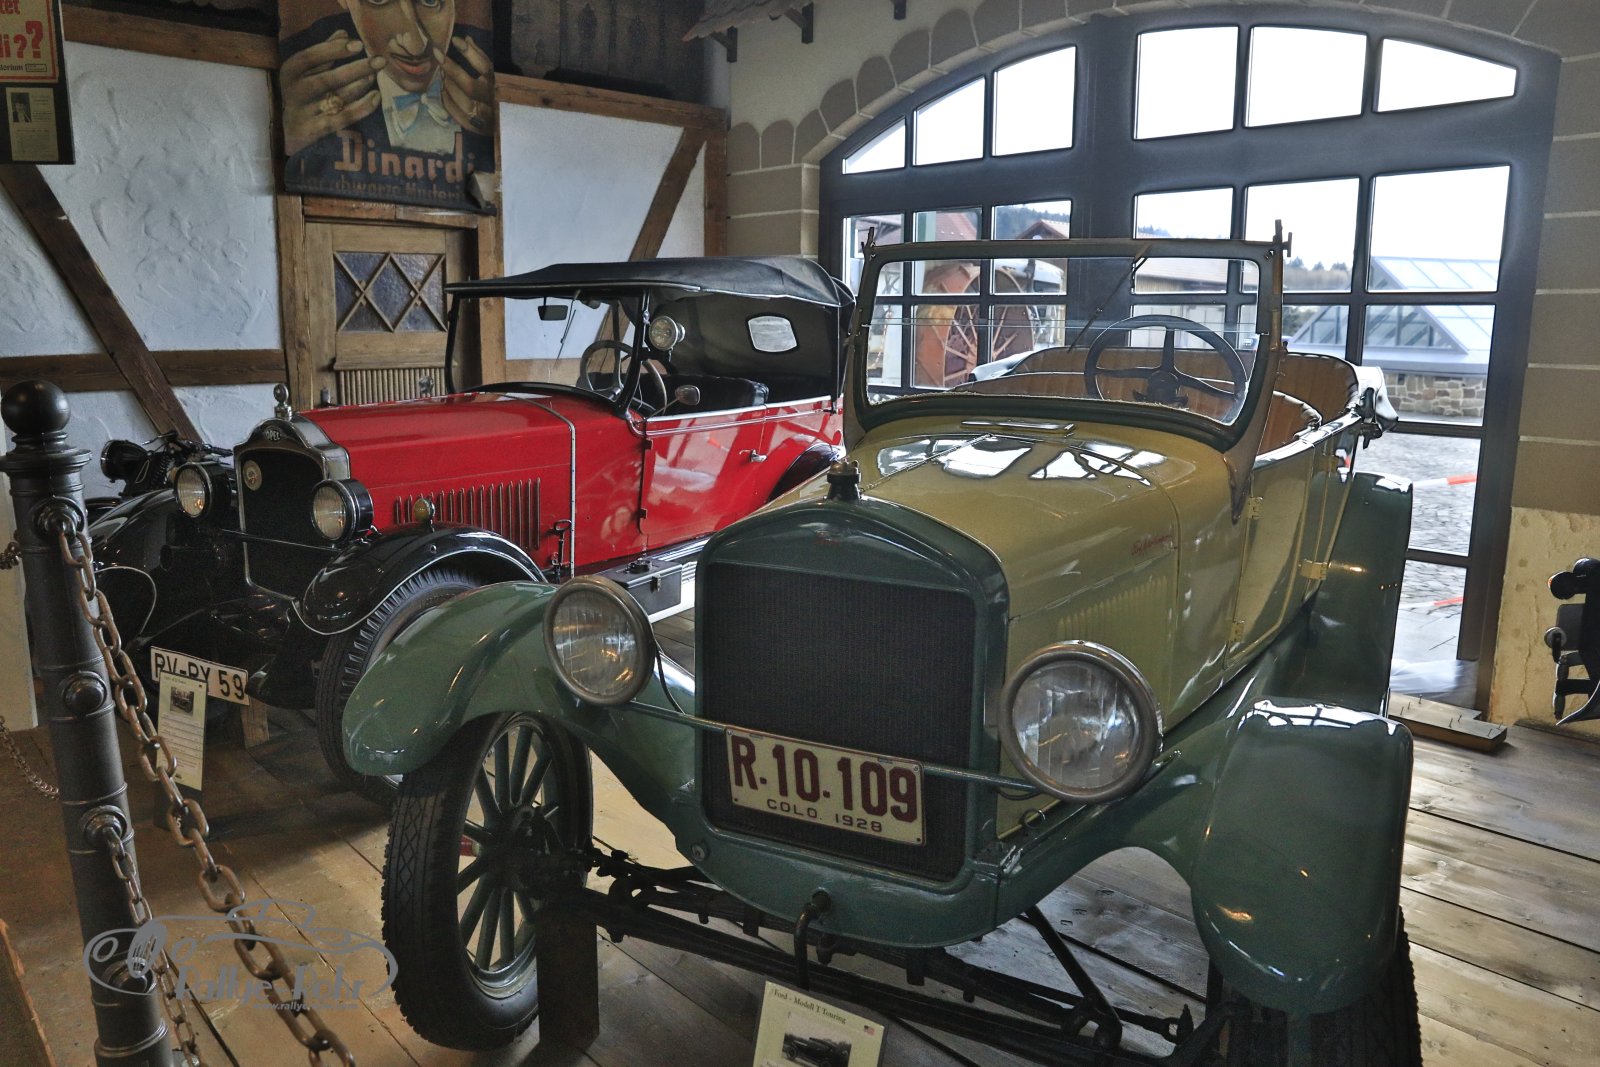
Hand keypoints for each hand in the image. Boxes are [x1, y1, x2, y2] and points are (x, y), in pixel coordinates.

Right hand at [280, 30, 384, 156]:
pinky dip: (362, 108)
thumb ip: (323, 52)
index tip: (359, 44)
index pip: (311, 57)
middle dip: (357, 69)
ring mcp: (305, 114)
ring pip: (337, 98)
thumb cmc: (299, 93)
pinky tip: (376, 96)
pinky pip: (343, 119)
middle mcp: (295, 92)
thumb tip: (344, 33)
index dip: (334, 50)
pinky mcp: (317, 131)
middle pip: (328, 79)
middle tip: (380, 61)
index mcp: (290, 72)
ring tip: (375, 76)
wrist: (284, 131)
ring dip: (361, 86)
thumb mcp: (304, 71)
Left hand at [436, 35, 494, 134]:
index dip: (469, 53)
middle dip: (452, 71)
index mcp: (502, 84)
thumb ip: (480, 57)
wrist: (510, 123)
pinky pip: (456, 113)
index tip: (455, 40)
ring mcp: (486, 117)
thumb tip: (465, 38)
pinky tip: (444, 92)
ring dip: (448, 86)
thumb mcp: (494, 73)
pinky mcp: (477, 127)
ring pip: (461, 101)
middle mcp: (495, 101)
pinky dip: (447, 100)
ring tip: (443, 77)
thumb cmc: (499, 92)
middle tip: (442, 61)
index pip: (485, 66)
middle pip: (469, 86)